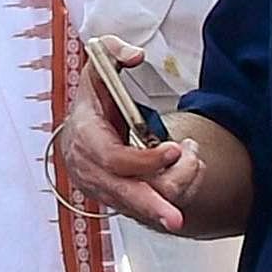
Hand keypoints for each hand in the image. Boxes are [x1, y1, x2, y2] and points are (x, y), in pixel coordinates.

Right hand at [55, 40, 198, 231]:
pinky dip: (174, 188)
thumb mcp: (98, 68)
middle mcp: (90, 169)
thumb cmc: (93, 100)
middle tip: (177, 218)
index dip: (144, 160)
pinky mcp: (118, 199)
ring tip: (193, 157)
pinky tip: (186, 165)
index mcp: (85, 137)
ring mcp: (103, 188)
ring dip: (176, 184)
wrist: (78, 131)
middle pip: (122, 195)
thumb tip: (134, 56)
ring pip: (141, 203)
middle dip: (151, 206)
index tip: (174, 149)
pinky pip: (148, 204)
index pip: (113, 159)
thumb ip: (113, 52)